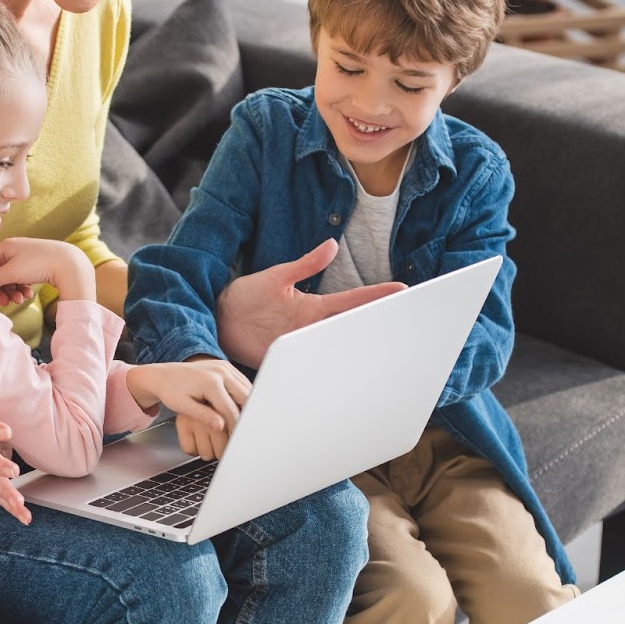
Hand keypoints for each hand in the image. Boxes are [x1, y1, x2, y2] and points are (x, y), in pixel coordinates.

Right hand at [0, 238, 94, 306]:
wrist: (69, 264)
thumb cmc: (38, 264)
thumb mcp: (12, 272)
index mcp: (4, 247)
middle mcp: (13, 250)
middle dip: (1, 290)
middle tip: (6, 302)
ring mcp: (24, 258)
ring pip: (10, 279)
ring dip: (12, 292)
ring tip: (21, 300)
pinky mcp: (34, 266)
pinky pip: (21, 280)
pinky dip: (22, 289)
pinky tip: (29, 295)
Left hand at [127, 357, 250, 461]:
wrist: (163, 375)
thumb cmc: (170, 392)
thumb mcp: (184, 407)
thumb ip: (203, 416)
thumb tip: (221, 427)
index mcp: (210, 382)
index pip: (230, 409)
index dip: (235, 426)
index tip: (237, 438)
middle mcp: (220, 371)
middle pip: (244, 396)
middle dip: (247, 415)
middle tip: (247, 431)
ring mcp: (224, 366)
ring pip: (246, 388)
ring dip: (248, 404)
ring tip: (247, 421)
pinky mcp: (225, 365)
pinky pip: (241, 382)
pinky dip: (244, 395)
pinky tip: (242, 408)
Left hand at [216, 240, 405, 367]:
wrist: (217, 320)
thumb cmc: (245, 296)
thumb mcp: (276, 276)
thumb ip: (304, 264)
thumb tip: (332, 244)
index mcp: (313, 306)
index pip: (351, 301)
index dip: (376, 297)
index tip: (402, 291)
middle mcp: (311, 328)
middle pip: (350, 329)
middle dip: (377, 328)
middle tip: (407, 327)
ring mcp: (300, 346)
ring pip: (334, 350)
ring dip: (356, 353)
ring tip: (385, 356)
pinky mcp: (286, 361)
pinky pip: (310, 368)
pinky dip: (326, 373)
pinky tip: (342, 379)